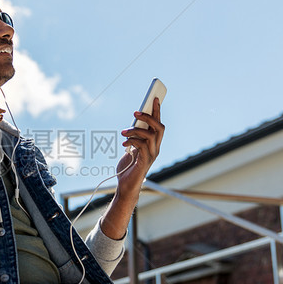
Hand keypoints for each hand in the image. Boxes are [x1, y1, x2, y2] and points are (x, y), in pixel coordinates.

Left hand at [98, 98, 163, 239]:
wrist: (126, 186)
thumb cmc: (128, 168)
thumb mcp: (130, 148)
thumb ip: (133, 138)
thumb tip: (132, 125)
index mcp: (154, 144)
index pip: (158, 124)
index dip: (157, 110)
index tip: (154, 97)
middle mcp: (156, 148)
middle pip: (159, 127)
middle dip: (148, 117)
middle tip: (135, 112)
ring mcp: (152, 155)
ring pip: (150, 135)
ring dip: (135, 130)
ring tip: (123, 132)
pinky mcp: (145, 162)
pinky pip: (142, 145)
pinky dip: (132, 141)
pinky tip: (124, 143)